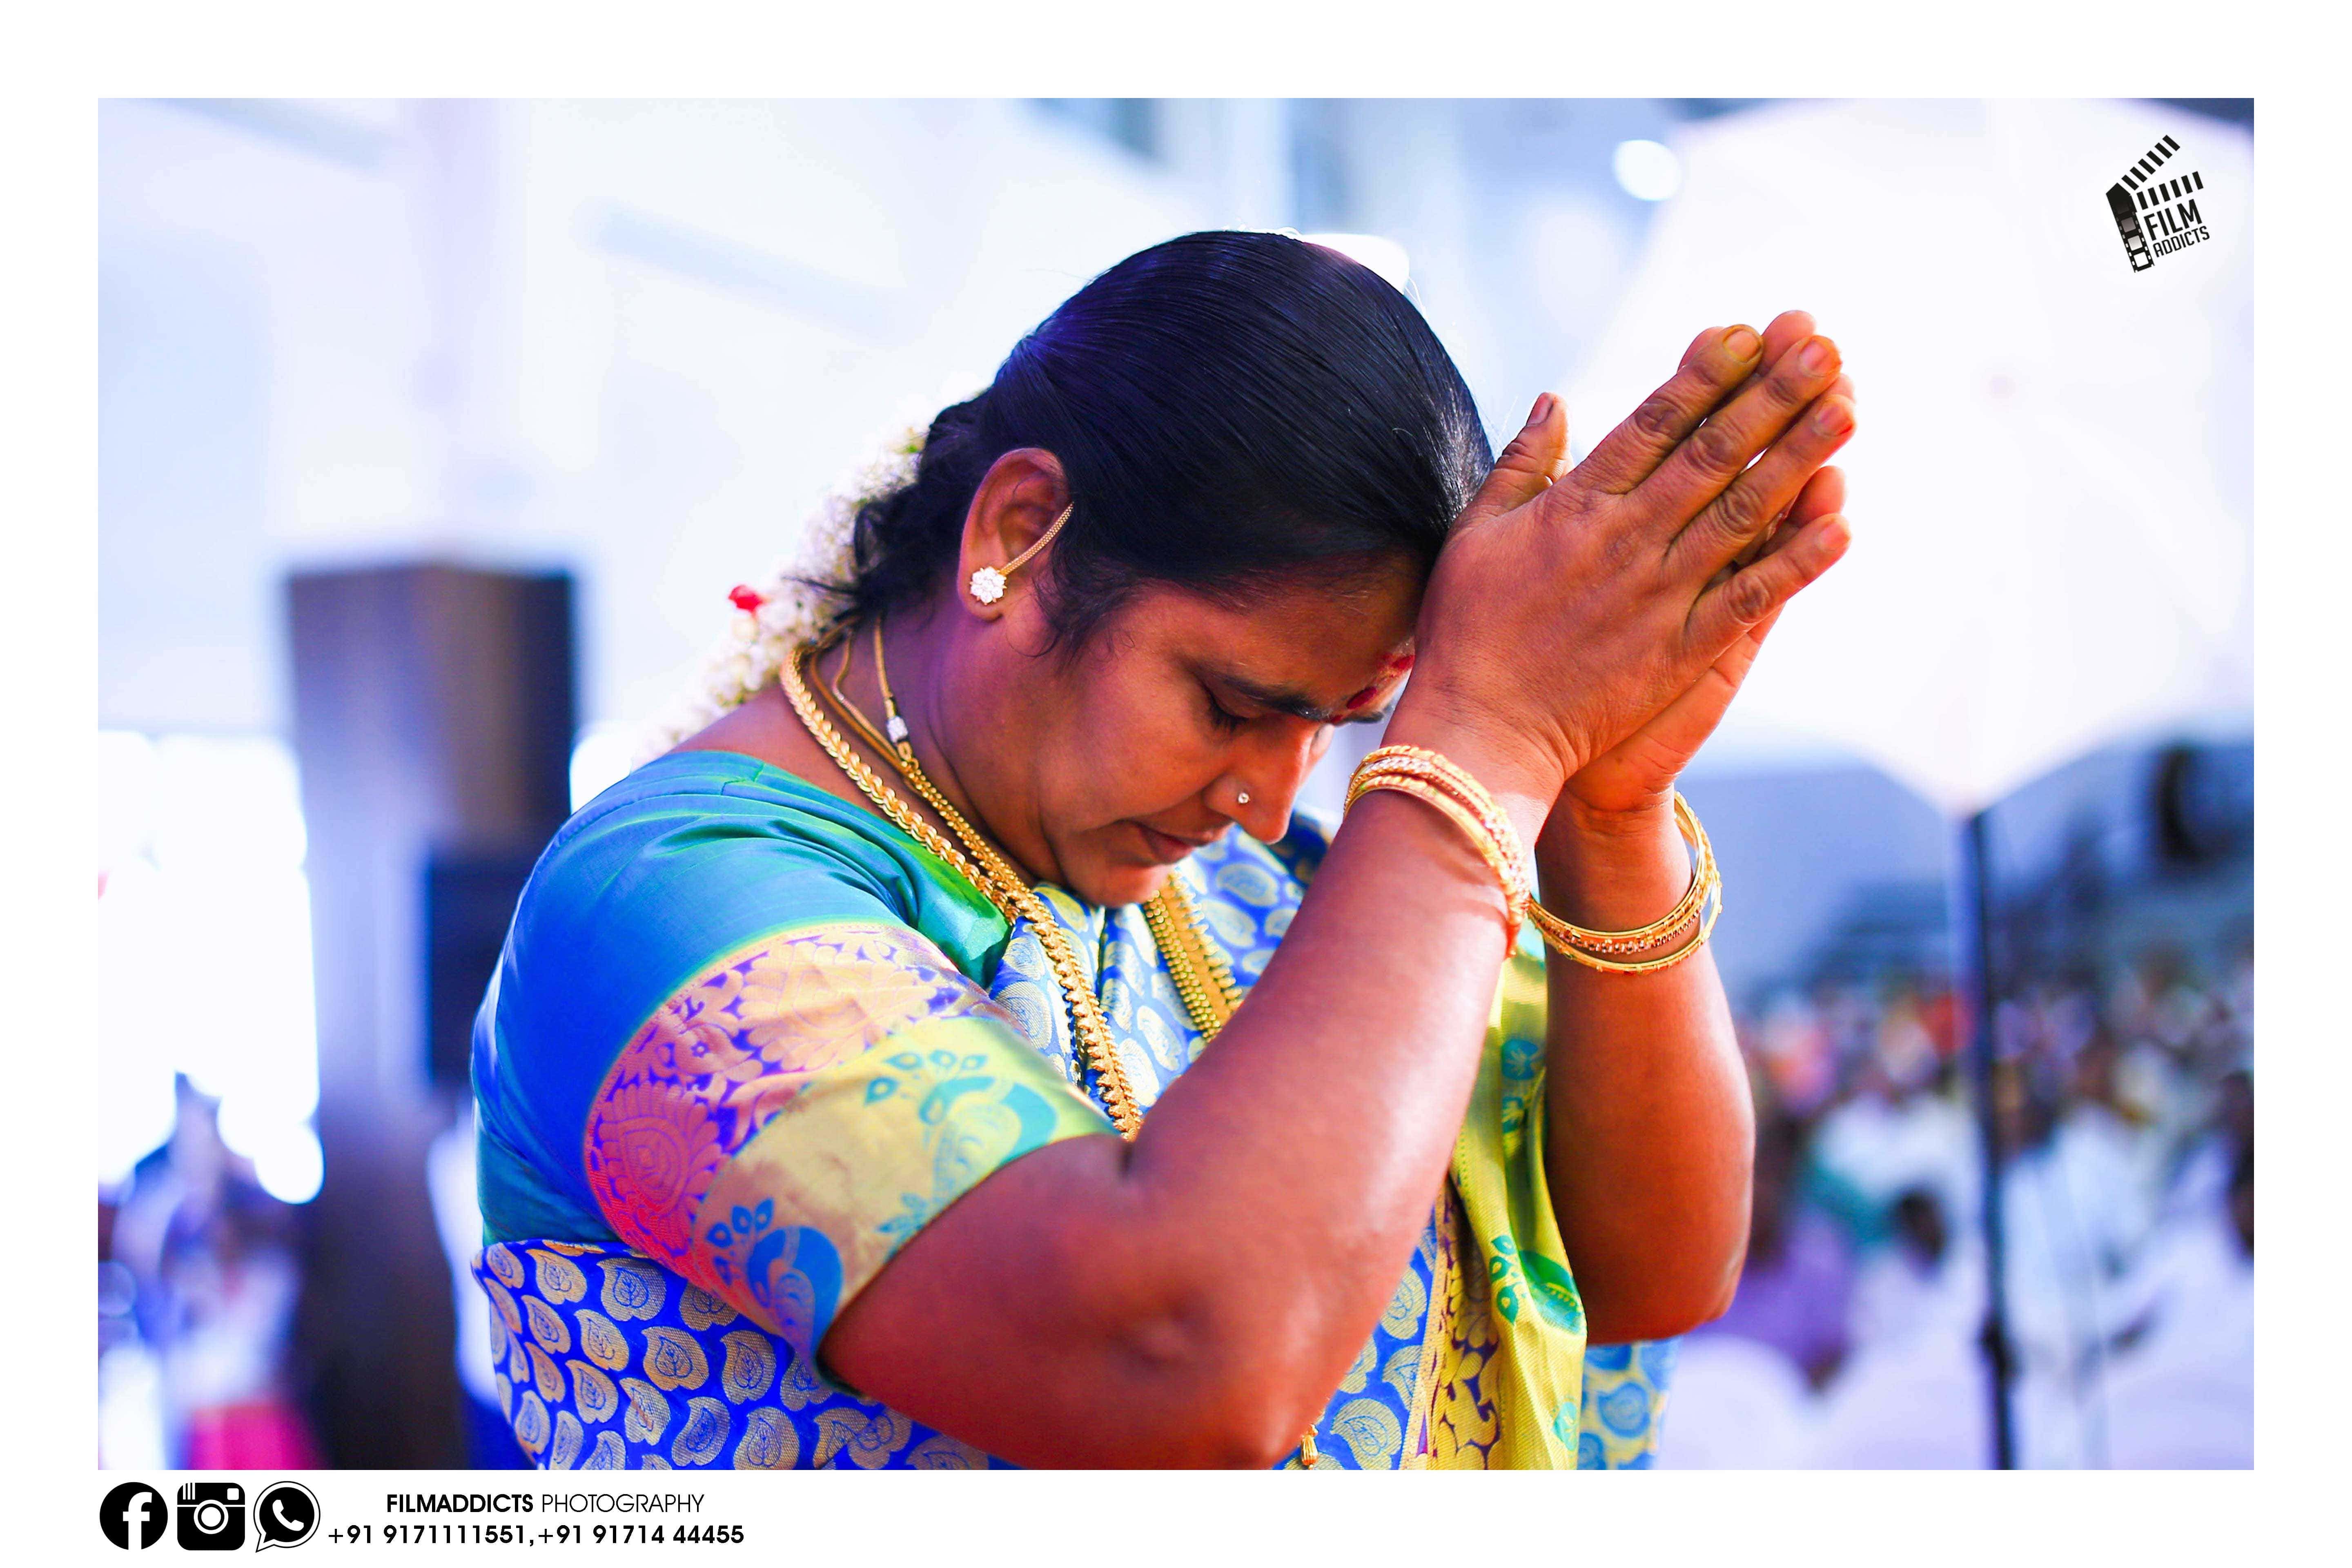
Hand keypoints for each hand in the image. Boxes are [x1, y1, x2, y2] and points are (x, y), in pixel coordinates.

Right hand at [1400, 311, 1855, 809]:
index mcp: (1575, 507)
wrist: (1479, 732)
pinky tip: (1840, 523)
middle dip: (1771, 396)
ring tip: (1848, 409)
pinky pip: (1748, 597)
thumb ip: (1522, 463)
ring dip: (1799, 459)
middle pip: (1712, 454)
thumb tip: (1557, 399)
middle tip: (1823, 347)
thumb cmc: (1466, 631)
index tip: (1749, 331)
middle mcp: (1625, 540)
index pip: (1653, 423)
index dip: (1705, 374)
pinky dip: (1795, 562)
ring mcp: (1658, 595)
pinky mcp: (1679, 651)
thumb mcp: (1477, 532)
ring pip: (1742, 514)